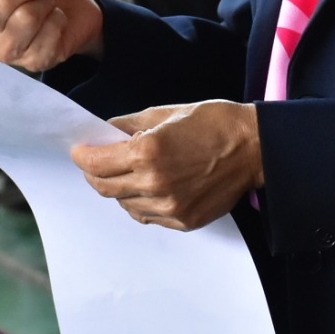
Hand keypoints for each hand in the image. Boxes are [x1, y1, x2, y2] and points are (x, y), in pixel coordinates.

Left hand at [72, 101, 263, 230]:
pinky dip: (140, 202)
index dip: (82, 156)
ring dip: (119, 188)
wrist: (255, 149)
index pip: (96, 163)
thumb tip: (105, 133)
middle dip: (93, 173)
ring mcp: (169, 207)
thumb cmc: (214, 123)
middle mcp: (154, 184)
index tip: (79, 150)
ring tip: (129, 172)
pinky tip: (150, 186)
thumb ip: (129, 125)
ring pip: (124, 205)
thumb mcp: (166, 112)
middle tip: (94, 162)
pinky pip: (147, 216)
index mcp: (148, 152)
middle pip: (104, 187)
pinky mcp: (182, 221)